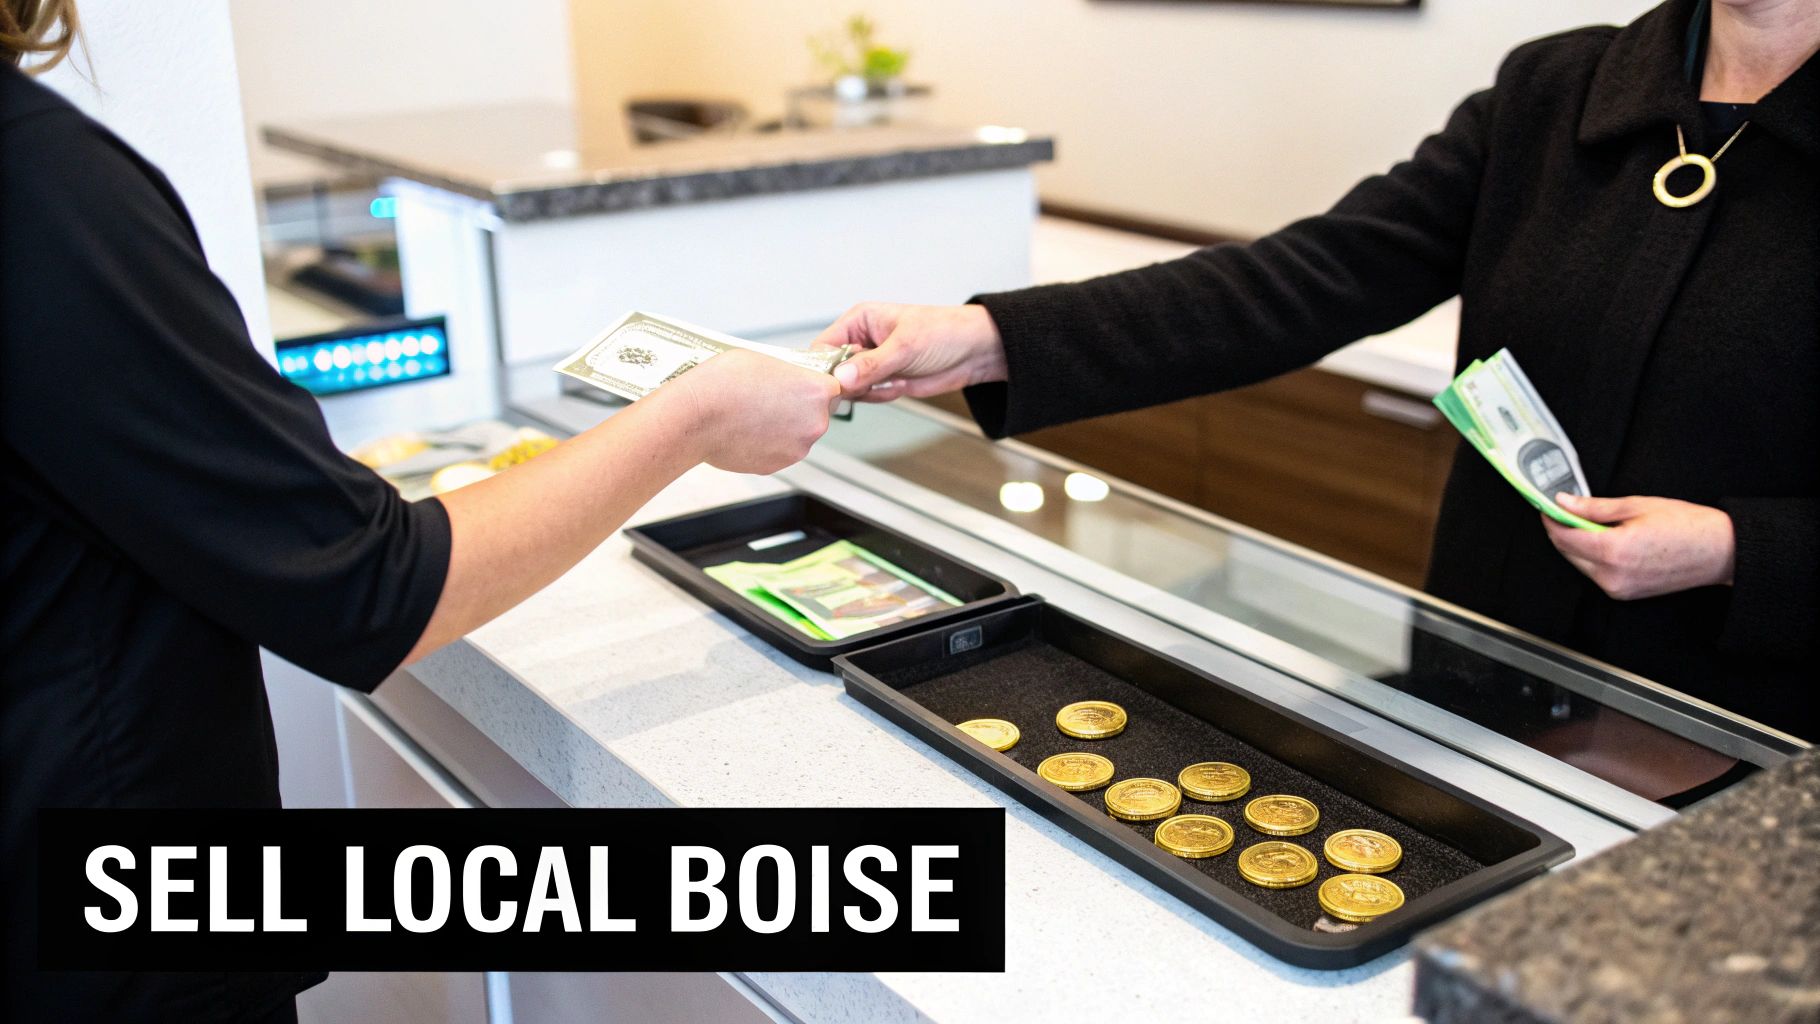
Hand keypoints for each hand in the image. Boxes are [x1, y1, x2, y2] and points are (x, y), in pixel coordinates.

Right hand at [657, 349, 840, 474]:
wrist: (694, 417)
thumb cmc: (722, 383)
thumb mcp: (763, 359)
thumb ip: (788, 374)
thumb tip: (790, 382)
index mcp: (815, 392)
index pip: (834, 387)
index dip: (817, 384)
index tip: (804, 383)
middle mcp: (813, 423)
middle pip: (818, 413)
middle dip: (800, 406)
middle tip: (772, 397)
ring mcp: (796, 448)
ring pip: (799, 434)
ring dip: (784, 426)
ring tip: (754, 414)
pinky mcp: (777, 465)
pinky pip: (780, 451)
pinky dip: (769, 443)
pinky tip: (747, 430)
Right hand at [813, 302, 1008, 401]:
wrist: (975, 352)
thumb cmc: (944, 332)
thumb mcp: (904, 346)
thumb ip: (871, 365)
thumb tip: (840, 378)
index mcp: (859, 320)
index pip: (824, 345)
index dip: (822, 366)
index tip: (831, 384)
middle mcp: (861, 341)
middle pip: (832, 370)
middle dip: (846, 383)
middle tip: (866, 386)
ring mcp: (872, 363)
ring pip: (848, 387)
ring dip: (866, 392)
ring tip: (892, 381)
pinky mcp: (884, 381)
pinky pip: (868, 397)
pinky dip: (880, 397)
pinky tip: (900, 386)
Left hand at [1543, 493, 1734, 600]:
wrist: (1720, 551)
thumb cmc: (1687, 526)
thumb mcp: (1637, 505)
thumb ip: (1595, 507)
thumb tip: (1565, 502)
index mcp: (1613, 550)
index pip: (1563, 536)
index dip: (1551, 519)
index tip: (1548, 506)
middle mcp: (1612, 575)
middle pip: (1567, 552)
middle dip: (1562, 530)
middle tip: (1566, 510)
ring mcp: (1617, 588)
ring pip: (1579, 564)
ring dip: (1577, 544)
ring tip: (1593, 523)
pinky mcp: (1624, 594)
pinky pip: (1595, 574)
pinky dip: (1592, 557)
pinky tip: (1606, 541)